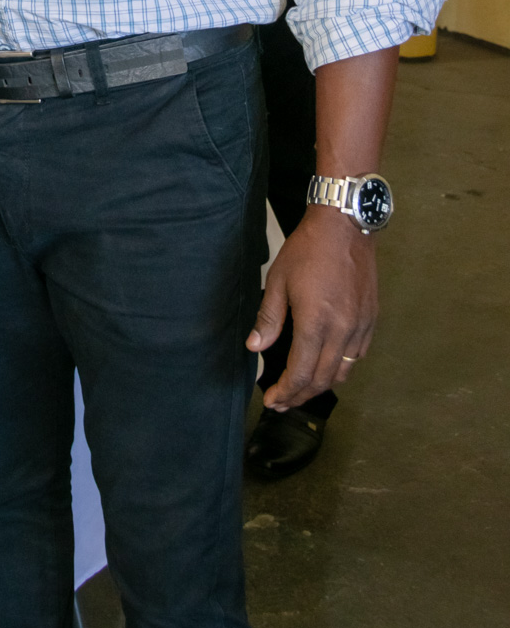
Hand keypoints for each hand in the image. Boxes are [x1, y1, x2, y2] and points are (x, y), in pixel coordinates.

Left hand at [247, 205, 375, 409]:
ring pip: (342, 372)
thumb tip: (255, 347)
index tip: (272, 399)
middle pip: (322, 379)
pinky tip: (326, 366)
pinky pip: (357, 356)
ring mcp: (360, 326)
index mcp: (316, 322)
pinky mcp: (371, 319)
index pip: (300, 372)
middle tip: (282, 402)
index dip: (285, 391)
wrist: (345, 225)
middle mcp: (342, 330)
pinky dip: (340, 368)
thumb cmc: (308, 249)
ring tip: (301, 389)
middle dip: (300, 395)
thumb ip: (268, 318)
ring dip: (321, 385)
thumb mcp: (278, 280)